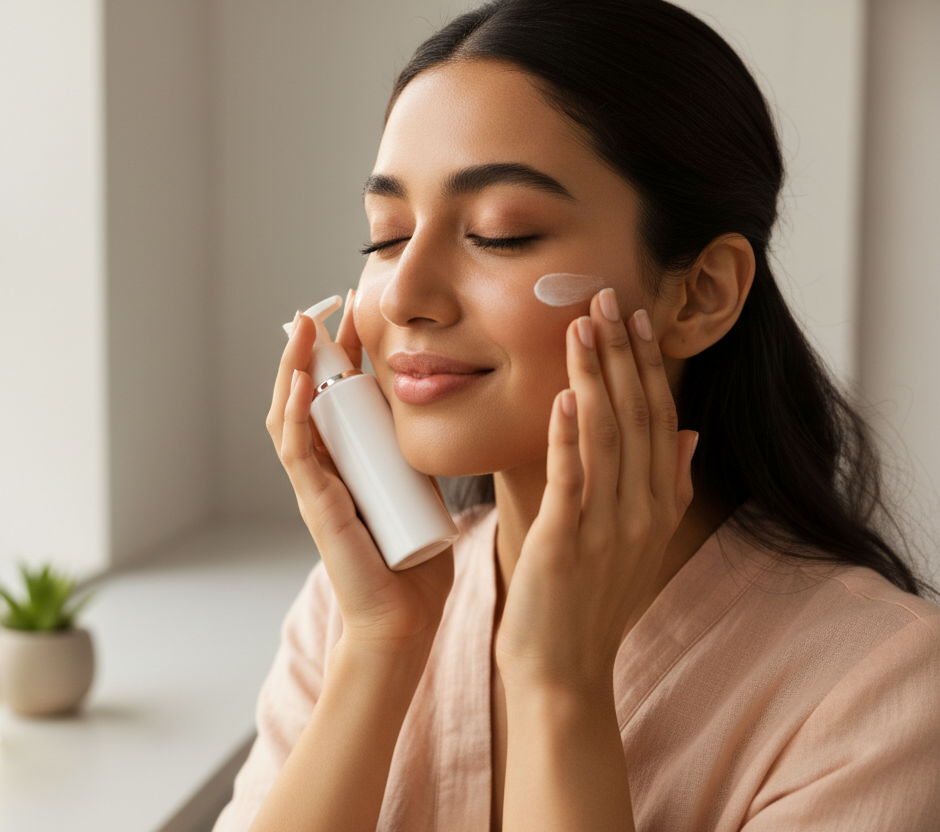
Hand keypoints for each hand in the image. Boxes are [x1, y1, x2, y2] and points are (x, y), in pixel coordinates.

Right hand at [266, 288, 453, 648]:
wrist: (405, 618)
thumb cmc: (413, 566)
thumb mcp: (422, 492)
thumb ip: (424, 459)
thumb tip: (450, 420)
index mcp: (349, 462)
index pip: (338, 394)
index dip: (345, 350)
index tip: (361, 309)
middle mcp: (325, 467)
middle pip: (308, 394)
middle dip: (316, 346)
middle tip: (331, 303)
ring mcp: (314, 484)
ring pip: (290, 413)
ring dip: (294, 366)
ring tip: (304, 325)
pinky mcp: (314, 504)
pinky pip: (295, 449)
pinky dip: (294, 411)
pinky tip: (300, 379)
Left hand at [495, 287, 698, 690]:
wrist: (564, 671)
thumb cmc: (588, 602)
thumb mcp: (637, 542)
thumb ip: (664, 487)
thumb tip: (687, 435)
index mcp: (657, 504)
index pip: (658, 419)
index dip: (646, 366)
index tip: (633, 318)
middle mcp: (641, 511)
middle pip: (637, 416)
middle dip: (621, 354)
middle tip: (605, 297)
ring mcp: (607, 527)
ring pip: (607, 436)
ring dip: (595, 376)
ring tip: (581, 326)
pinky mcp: (566, 543)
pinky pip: (572, 480)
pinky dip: (569, 435)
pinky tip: (564, 395)